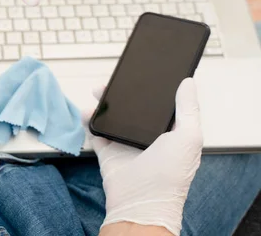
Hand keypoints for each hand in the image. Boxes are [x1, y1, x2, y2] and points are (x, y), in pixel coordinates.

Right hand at [88, 78, 202, 235]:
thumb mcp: (188, 138)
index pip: (159, 105)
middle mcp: (146, 137)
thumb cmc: (170, 177)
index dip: (152, 89)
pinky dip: (89, 121)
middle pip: (132, 108)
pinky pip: (95, 132)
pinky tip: (87, 112)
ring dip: (104, 104)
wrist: (140, 203)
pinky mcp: (108, 151)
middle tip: (115, 81)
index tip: (143, 74)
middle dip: (122, 93)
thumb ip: (188, 109)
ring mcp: (125, 144)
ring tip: (99, 93)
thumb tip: (188, 83)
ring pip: (112, 117)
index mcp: (168, 132)